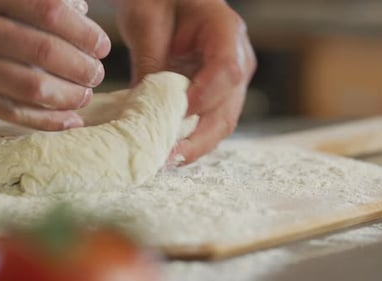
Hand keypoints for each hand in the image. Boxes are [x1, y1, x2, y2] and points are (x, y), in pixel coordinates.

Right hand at [0, 0, 110, 129]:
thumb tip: (80, 8)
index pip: (48, 11)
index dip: (84, 31)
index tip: (102, 45)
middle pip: (43, 53)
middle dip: (81, 67)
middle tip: (97, 73)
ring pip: (28, 87)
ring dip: (68, 96)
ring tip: (85, 95)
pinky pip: (8, 112)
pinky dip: (44, 121)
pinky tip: (70, 122)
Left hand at [114, 0, 255, 163]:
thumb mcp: (146, 20)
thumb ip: (150, 61)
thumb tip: (144, 108)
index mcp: (226, 31)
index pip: (227, 71)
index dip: (204, 98)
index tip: (173, 116)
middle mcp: (237, 59)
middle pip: (228, 108)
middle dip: (198, 139)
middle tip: (167, 158)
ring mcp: (231, 81)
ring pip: (221, 123)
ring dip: (194, 146)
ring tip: (164, 162)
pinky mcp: (217, 94)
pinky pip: (210, 122)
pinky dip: (191, 140)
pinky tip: (169, 151)